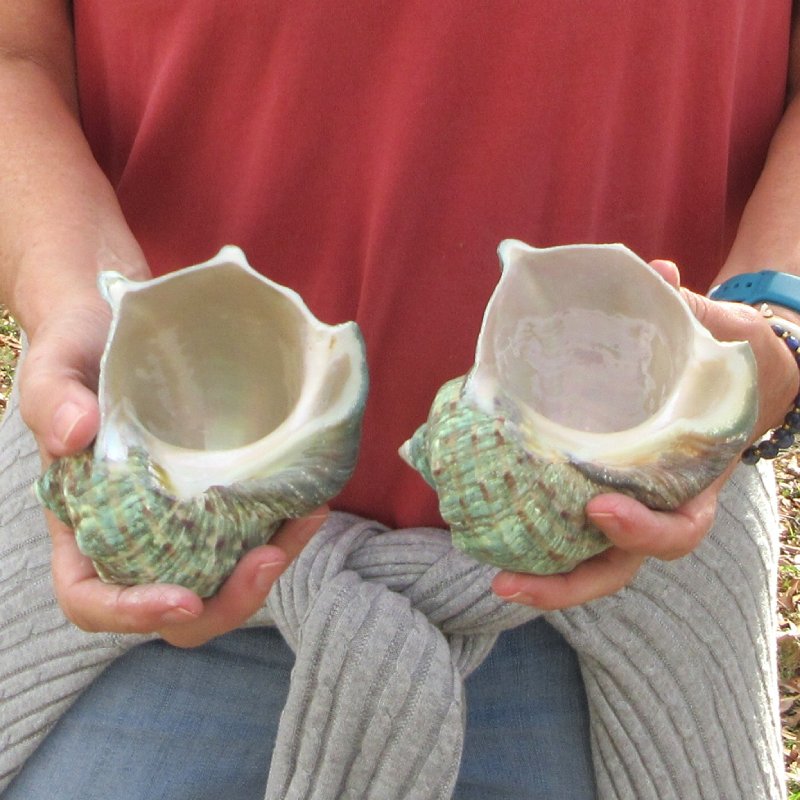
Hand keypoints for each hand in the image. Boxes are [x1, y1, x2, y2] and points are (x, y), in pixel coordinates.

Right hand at [21, 290, 326, 647]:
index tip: (183, 599)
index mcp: (82, 524)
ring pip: (224, 576)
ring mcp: (182, 521)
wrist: (122, 324)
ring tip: (307, 519)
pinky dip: (283, 526)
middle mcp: (134, 536)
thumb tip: (73, 434)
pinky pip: (251, 531)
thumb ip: (53, 398)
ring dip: (270, 563)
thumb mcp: (55, 366)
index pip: (92, 598)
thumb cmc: (80, 350)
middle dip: (227, 600)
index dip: (132, 614)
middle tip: (268, 557)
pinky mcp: (220, 497)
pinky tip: (312, 500)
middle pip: (175, 606)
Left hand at [493, 260, 798, 609]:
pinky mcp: (596, 488)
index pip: (680, 526)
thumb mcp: (724, 336)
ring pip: (591, 561)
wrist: (732, 378)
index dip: (643, 529)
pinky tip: (492, 532)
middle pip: (620, 564)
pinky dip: (535, 536)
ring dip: (543, 576)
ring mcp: (628, 503)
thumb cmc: (729, 362)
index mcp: (695, 478)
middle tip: (508, 582)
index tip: (598, 507)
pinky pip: (568, 526)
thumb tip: (656, 275)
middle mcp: (660, 503)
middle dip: (568, 583)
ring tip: (494, 576)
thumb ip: (692, 312)